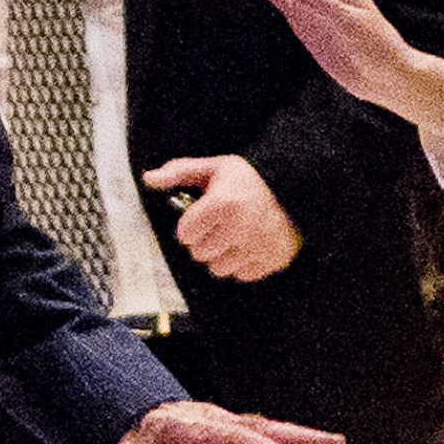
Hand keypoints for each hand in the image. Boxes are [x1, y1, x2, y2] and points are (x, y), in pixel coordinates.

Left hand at [109, 400, 346, 443]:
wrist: (133, 422)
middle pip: (261, 430)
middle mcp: (215, 424)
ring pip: (268, 432)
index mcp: (192, 431)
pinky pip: (265, 440)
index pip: (231, 440)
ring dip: (302, 439)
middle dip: (297, 437)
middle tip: (333, 442)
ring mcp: (226, 428)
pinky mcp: (232, 436)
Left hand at [143, 154, 300, 280]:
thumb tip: (148, 178)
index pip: (185, 234)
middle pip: (199, 253)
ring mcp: (257, 247)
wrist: (294, 188)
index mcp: (223, 203)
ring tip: (232, 236)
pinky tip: (248, 245)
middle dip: (204, 240)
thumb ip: (180, 172)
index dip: (190, 225)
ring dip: (221, 255)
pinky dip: (241, 263)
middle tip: (218, 225)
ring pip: (218, 268)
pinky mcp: (271, 260)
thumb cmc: (249, 179)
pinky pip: (241, 275)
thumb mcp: (215, 168)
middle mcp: (240, 228)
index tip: (201, 216)